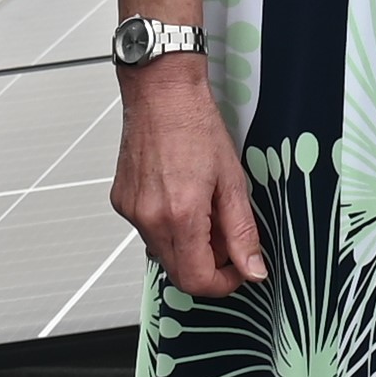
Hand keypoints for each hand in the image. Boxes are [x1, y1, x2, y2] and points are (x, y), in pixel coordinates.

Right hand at [110, 56, 269, 297]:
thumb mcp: (233, 181)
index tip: (238, 272)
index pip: (197, 280)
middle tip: (227, 240)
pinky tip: (183, 199)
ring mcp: (131, 211)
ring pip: (163, 253)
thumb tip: (253, 268)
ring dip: (189, 246)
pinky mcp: (122, 202)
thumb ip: (243, 231)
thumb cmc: (194, 124)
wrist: (161, 93)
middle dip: (208, 266)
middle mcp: (149, 218)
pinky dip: (169, 228)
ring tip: (206, 211)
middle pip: (178, 273)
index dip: (223, 284)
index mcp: (180, 215)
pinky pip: (148, 232)